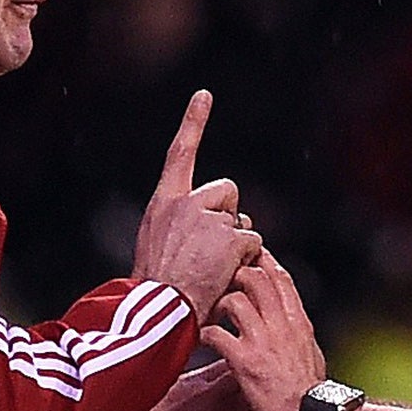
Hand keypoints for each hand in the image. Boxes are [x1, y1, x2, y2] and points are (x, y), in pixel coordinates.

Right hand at [131, 91, 263, 320]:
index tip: (205, 95)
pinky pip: (253, 243)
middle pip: (227, 193)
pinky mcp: (230, 237)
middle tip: (209, 256)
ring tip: (211, 273)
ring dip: (236, 247)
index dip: (193, 123)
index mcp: (163, 205)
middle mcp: (185, 204)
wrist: (160, 315)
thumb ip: (184, 230)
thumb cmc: (158, 293)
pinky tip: (225, 277)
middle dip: (228, 219)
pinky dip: (246, 261)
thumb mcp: (158, 251)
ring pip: (241, 223)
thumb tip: (229, 226)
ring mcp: (208, 218)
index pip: (180, 155)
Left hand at [201, 250, 327, 410]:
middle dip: (235, 274)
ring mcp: (262, 340)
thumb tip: (291, 321)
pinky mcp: (244, 360)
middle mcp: (280, 324)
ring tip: (212, 314)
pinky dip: (206, 334)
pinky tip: (203, 339)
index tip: (250, 253)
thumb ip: (297, 331)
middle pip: (254, 279)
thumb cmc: (311, 390)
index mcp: (298, 320)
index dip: (262, 261)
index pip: (280, 278)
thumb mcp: (311, 351)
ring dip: (218, 304)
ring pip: (234, 300)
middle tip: (222, 283)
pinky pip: (216, 334)